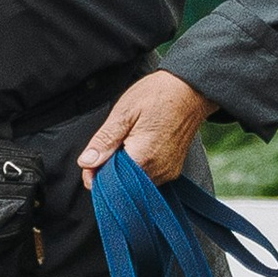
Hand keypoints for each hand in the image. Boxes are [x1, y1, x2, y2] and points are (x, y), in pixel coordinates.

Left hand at [77, 69, 214, 189]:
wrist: (190, 90)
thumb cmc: (159, 95)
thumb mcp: (124, 112)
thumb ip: (104, 140)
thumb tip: (87, 162)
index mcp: (143, 158)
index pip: (109, 183)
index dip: (95, 173)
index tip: (91, 159)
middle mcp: (157, 171)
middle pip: (122, 186)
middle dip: (110, 170)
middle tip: (111, 144)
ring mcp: (167, 173)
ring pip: (134, 183)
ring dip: (124, 169)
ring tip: (127, 143)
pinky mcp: (172, 171)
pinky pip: (147, 177)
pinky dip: (137, 167)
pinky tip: (137, 148)